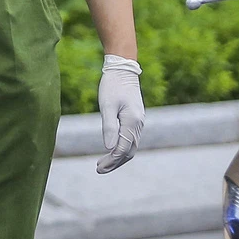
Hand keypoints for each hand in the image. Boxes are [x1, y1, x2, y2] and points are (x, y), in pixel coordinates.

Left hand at [96, 55, 144, 173]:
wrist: (123, 69)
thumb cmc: (112, 86)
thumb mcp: (107, 106)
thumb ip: (109, 127)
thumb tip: (109, 148)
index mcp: (132, 122)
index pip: (123, 149)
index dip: (111, 161)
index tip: (99, 168)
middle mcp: (138, 124)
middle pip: (129, 151)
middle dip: (115, 162)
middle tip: (99, 169)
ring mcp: (138, 122)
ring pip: (131, 146)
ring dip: (118, 157)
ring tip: (103, 163)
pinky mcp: (135, 119)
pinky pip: (131, 139)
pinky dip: (122, 148)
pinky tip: (111, 150)